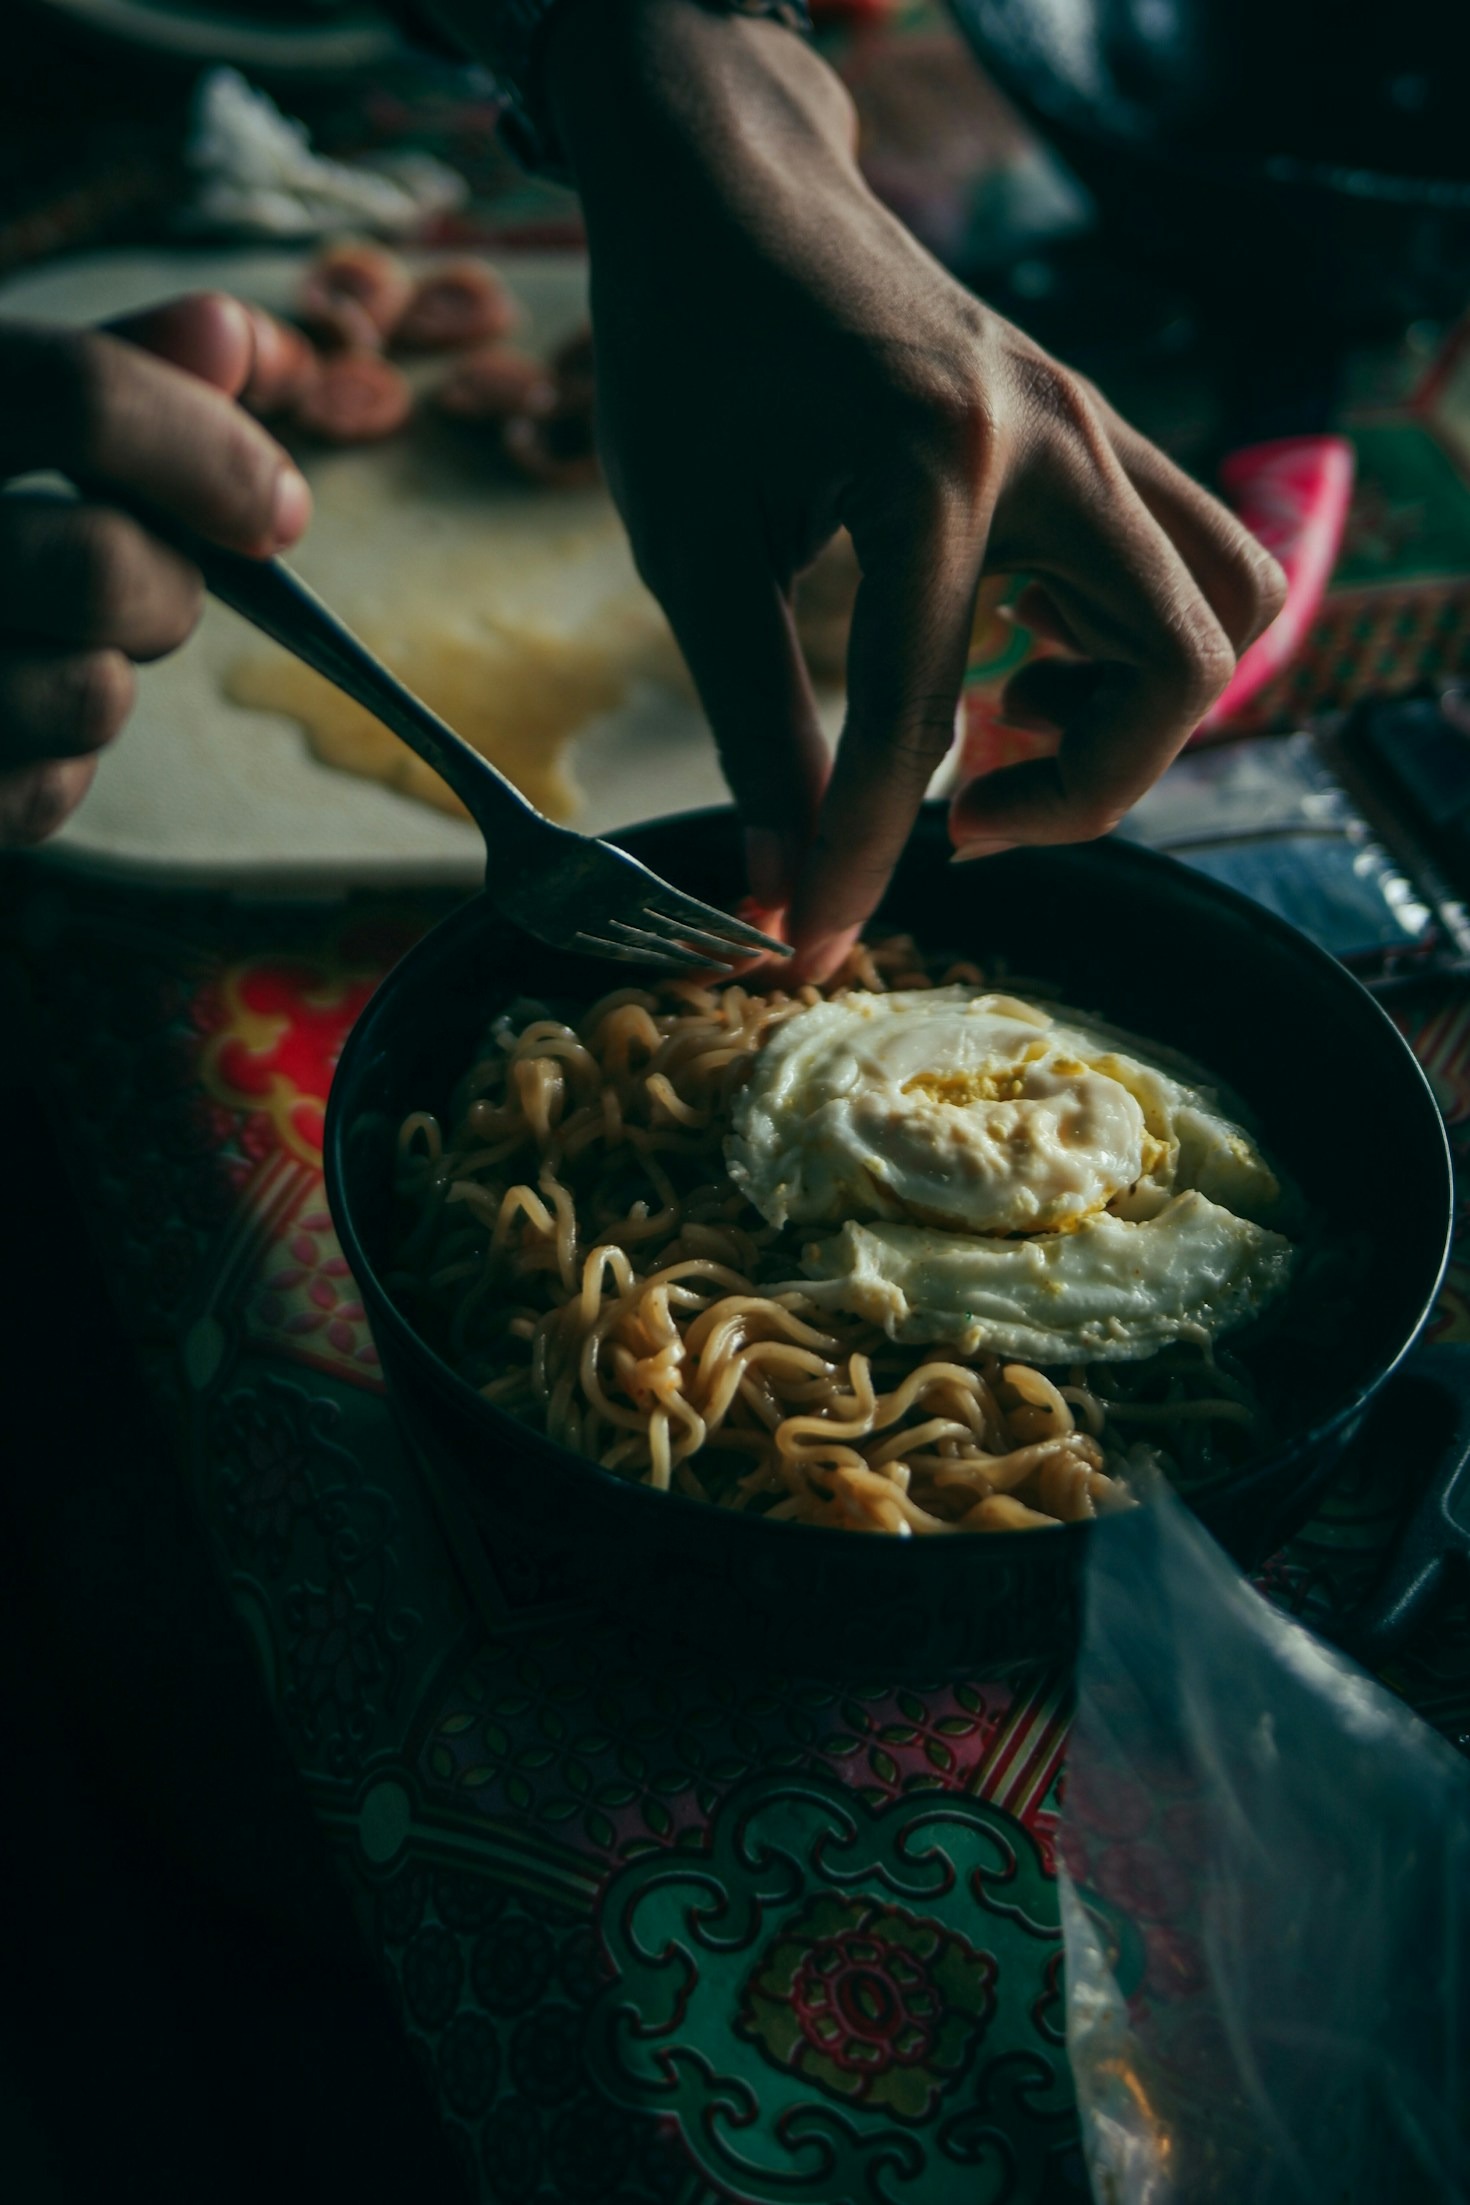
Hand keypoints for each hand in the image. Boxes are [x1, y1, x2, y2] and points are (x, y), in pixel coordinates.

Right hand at [0, 294, 310, 846]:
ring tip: (54, 644)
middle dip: (172, 587)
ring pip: (93, 694)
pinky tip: (6, 713)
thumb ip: (106, 370)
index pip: (82, 398)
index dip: (211, 452)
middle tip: (149, 583)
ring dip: (114, 675)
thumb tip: (232, 336)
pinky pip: (46, 793)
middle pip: (104, 566)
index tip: (278, 509)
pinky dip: (58, 762)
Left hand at [537, 0, 1283, 976]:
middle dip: (1085, 790)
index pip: (926, 715)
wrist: (730, 189)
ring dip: (1137, 709)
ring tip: (1003, 726)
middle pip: (1183, 662)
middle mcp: (1052, 439)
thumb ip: (751, 720)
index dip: (865, 854)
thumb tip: (779, 877)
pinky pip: (1191, 559)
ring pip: (1226, 603)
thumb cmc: (688, 348)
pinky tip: (1015, 654)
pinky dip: (1135, 641)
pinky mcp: (1093, 432)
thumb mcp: (694, 546)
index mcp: (932, 463)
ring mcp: (1093, 425)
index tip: (816, 941)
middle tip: (964, 820)